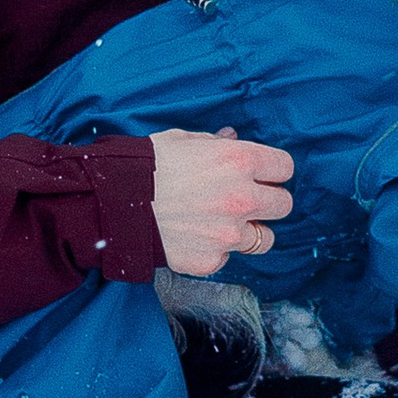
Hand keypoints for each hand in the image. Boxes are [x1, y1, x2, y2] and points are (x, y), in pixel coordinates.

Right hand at [150, 126, 294, 275]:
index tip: (262, 175)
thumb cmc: (145, 166)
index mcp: (239, 160)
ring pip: (264, 239)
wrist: (113, 203)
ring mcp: (229, 233)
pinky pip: (227, 257)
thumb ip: (216, 142)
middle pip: (283, 205)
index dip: (272, 170)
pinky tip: (194, 237)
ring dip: (249, 231)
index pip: (284, 167)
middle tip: (245, 200)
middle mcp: (242, 197)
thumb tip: (232, 137)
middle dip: (267, 201)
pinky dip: (215, 250)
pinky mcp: (211, 259)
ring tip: (224, 224)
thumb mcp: (182, 141)